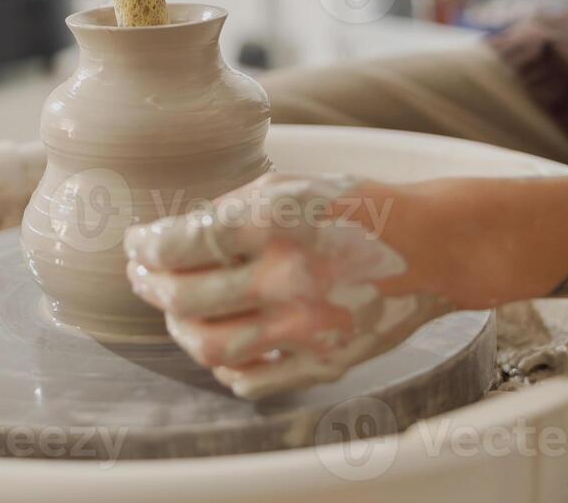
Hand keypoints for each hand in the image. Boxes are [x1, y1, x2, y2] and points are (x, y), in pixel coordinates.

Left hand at [123, 171, 452, 398]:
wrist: (431, 246)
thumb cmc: (358, 208)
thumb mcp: (292, 187)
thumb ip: (231, 209)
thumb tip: (174, 236)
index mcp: (275, 223)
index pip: (181, 243)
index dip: (144, 246)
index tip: (136, 244)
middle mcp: (288, 276)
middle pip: (185, 299)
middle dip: (149, 287)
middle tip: (142, 276)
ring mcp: (306, 326)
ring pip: (209, 347)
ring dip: (178, 329)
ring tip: (174, 311)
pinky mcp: (323, 361)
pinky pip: (251, 380)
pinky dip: (222, 366)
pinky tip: (219, 345)